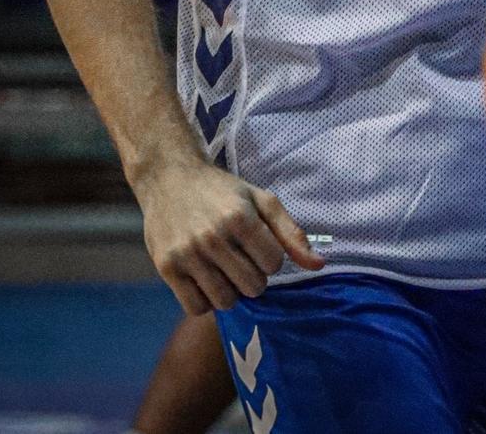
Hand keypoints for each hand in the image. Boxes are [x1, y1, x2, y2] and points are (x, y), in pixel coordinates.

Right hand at [134, 155, 324, 314]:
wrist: (170, 177)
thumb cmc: (221, 190)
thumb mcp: (260, 199)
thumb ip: (290, 232)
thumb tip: (318, 265)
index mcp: (240, 217)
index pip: (273, 264)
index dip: (270, 258)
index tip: (258, 246)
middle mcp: (213, 237)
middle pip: (252, 287)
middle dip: (253, 277)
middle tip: (241, 260)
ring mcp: (187, 254)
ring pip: (225, 301)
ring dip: (230, 291)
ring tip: (224, 270)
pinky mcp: (167, 268)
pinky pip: (195, 307)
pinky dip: (205, 300)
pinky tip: (205, 280)